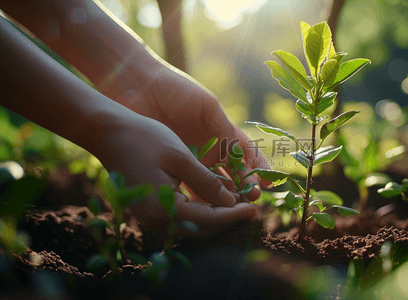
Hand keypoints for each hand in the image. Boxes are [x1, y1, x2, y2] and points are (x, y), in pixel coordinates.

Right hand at [90, 110, 257, 237]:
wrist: (107, 132)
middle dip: (227, 218)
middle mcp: (156, 220)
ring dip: (215, 214)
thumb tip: (230, 203)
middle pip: (201, 227)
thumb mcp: (181, 158)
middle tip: (250, 208)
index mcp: (164, 209)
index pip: (209, 220)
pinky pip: (181, 214)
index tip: (255, 211)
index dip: (234, 215)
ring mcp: (150, 216)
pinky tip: (216, 196)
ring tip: (238, 201)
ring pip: (192, 222)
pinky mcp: (149, 207)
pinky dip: (200, 207)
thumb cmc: (144, 139)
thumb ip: (206, 183)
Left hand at [100, 61, 270, 200]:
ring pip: (212, 183)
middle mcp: (208, 148)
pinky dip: (198, 198)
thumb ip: (226, 129)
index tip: (270, 182)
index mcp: (220, 131)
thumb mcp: (207, 106)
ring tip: (233, 208)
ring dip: (223, 197)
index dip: (258, 168)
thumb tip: (246, 154)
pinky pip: (187, 185)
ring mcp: (190, 158)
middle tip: (253, 200)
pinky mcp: (171, 166)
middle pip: (231, 173)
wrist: (137, 87)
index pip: (246, 153)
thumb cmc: (176, 90)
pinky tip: (206, 209)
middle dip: (244, 187)